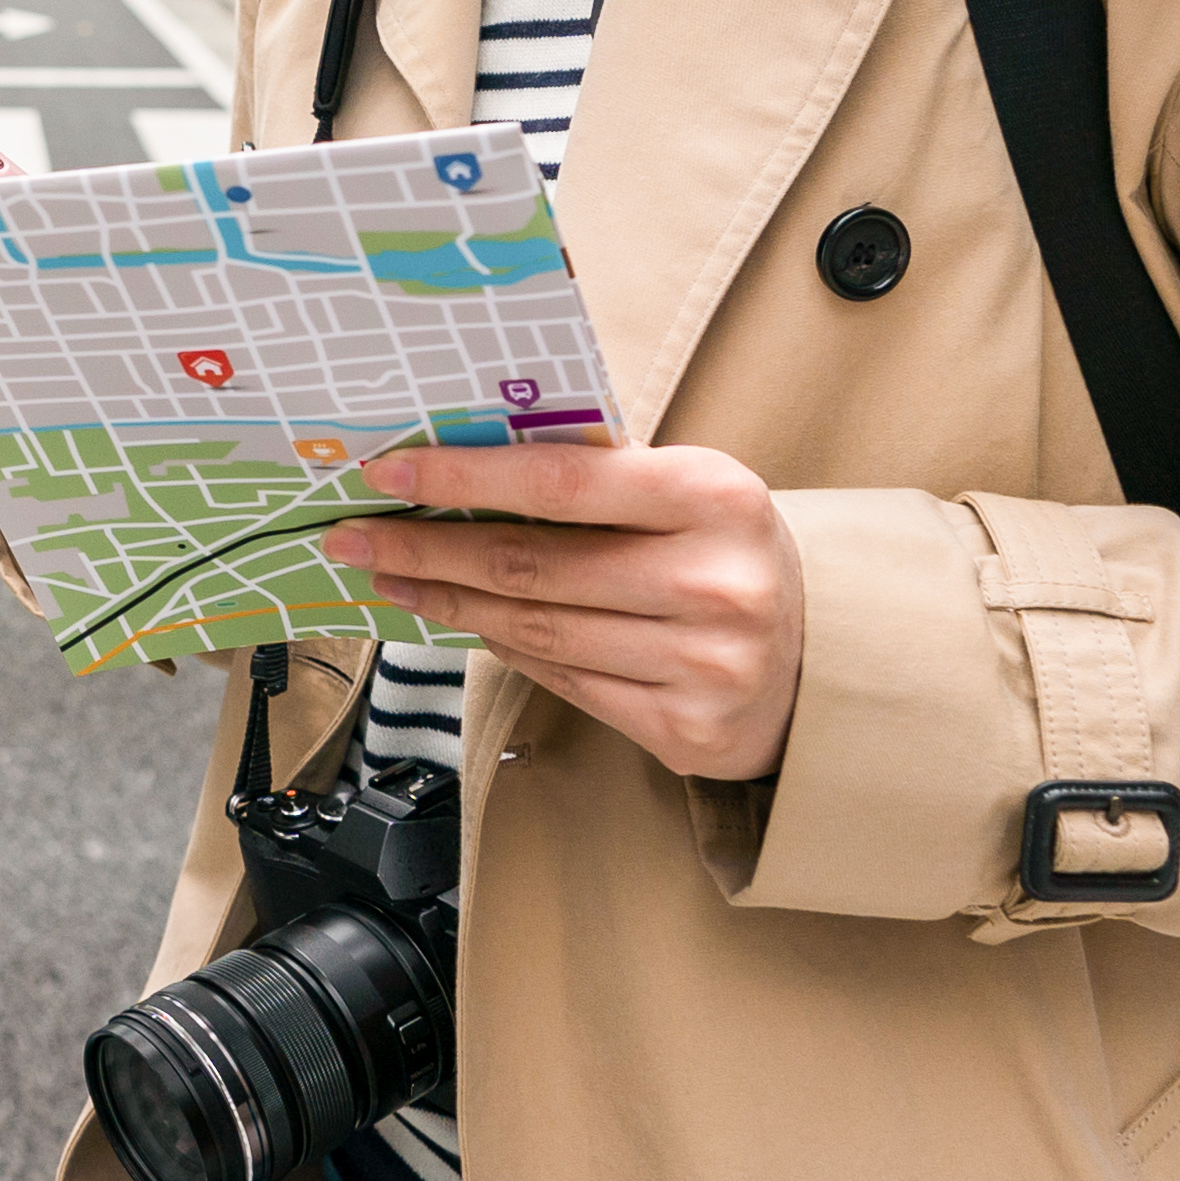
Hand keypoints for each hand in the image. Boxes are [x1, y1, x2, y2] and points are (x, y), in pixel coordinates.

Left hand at [321, 441, 807, 783]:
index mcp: (714, 495)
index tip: (388, 473)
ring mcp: (706, 665)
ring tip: (397, 580)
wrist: (822, 656)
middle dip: (428, 551)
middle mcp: (715, 583)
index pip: (560, 482)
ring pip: (537, 632)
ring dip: (450, 604)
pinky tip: (470, 624)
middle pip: (531, 568)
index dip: (464, 478)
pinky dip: (507, 650)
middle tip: (357, 538)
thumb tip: (465, 451)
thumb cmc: (726, 552)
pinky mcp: (688, 729)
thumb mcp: (687, 491)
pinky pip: (565, 683)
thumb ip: (598, 473)